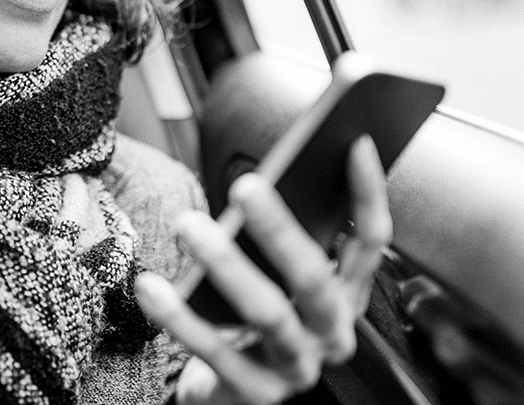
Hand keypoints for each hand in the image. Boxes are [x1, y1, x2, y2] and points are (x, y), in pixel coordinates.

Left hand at [135, 136, 392, 404]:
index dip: (367, 195)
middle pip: (313, 279)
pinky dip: (181, 318)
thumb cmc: (256, 320)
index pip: (370, 243)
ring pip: (267, 314)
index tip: (354, 143)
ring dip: (227, 266)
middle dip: (279, 229)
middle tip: (247, 187)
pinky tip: (153, 287)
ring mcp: (298, 366)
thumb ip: (285, 237)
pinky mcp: (258, 392)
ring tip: (190, 227)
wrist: (233, 391)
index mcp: (345, 296)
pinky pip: (215, 353)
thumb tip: (265, 176)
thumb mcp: (282, 279)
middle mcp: (331, 332)